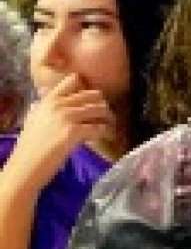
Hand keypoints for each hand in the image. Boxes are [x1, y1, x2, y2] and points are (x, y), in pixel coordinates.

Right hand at [5, 74, 113, 191]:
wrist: (24, 169)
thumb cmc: (29, 147)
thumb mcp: (34, 119)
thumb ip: (44, 105)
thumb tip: (48, 91)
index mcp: (49, 100)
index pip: (74, 80)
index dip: (87, 88)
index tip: (93, 99)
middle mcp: (58, 104)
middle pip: (93, 94)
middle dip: (102, 104)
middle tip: (105, 114)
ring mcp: (66, 117)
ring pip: (100, 108)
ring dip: (108, 117)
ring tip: (109, 124)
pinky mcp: (73, 131)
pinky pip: (99, 127)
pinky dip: (105, 131)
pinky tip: (106, 135)